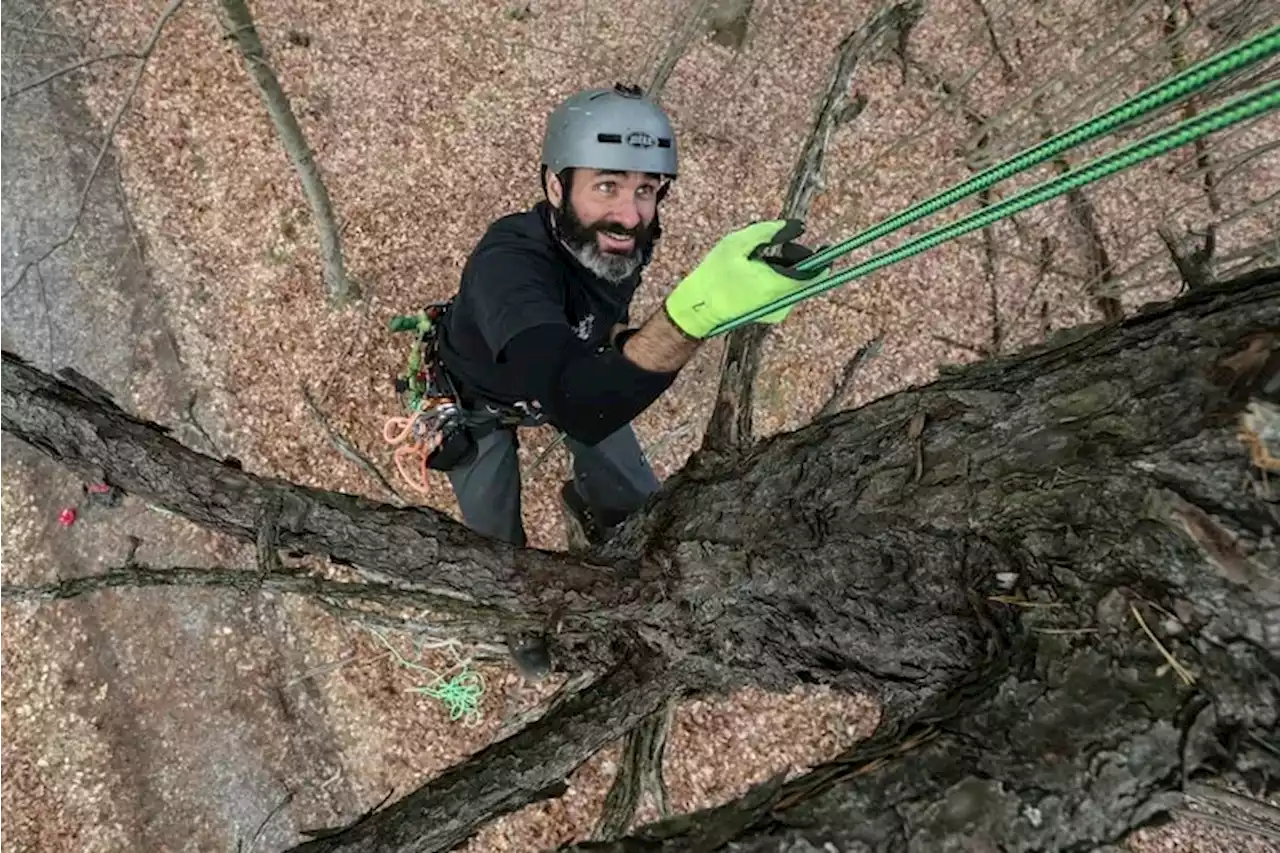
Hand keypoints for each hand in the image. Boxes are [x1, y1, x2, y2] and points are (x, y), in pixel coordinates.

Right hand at [664, 219, 830, 338]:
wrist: (698, 308)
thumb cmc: (714, 274)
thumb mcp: (738, 243)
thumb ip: (769, 231)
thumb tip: (798, 227)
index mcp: (776, 284)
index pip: (814, 275)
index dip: (823, 260)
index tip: (827, 247)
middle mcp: (781, 302)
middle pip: (805, 278)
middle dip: (797, 259)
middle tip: (777, 248)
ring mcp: (777, 312)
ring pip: (794, 284)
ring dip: (785, 268)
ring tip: (759, 261)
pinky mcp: (770, 315)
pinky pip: (784, 292)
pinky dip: (777, 279)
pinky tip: (756, 274)